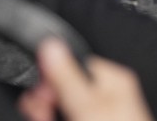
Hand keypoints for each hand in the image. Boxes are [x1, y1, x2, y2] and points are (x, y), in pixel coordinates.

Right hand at [19, 40, 153, 120]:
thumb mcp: (87, 106)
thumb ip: (66, 77)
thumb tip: (50, 44)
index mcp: (112, 81)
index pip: (72, 64)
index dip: (52, 79)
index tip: (44, 95)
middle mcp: (107, 97)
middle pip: (63, 90)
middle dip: (47, 104)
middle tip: (45, 115)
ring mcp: (99, 116)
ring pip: (61, 109)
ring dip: (48, 115)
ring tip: (47, 119)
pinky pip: (67, 118)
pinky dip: (57, 120)